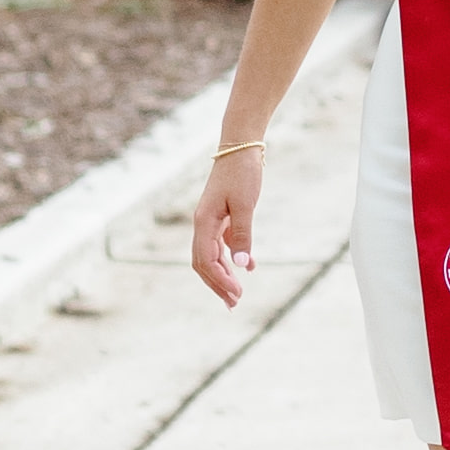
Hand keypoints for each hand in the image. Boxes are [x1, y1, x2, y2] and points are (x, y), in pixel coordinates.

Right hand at [187, 136, 264, 303]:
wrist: (240, 146)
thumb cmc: (242, 172)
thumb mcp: (246, 204)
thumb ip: (243, 235)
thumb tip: (242, 266)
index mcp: (203, 222)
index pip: (206, 260)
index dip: (219, 280)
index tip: (235, 296)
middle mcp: (202, 224)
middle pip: (204, 262)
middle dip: (217, 284)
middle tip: (234, 303)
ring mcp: (210, 220)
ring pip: (212, 255)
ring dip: (223, 275)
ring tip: (236, 295)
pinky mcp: (221, 216)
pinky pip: (222, 244)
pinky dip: (232, 258)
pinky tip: (246, 268)